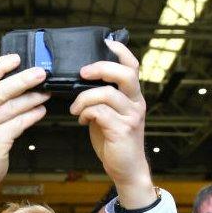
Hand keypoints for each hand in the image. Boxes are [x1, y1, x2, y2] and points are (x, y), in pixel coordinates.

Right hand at [0, 55, 49, 212]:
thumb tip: (12, 83)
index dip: (0, 66)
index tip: (17, 58)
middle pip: (0, 90)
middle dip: (24, 79)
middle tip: (41, 74)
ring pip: (12, 107)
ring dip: (32, 98)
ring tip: (45, 93)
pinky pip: (18, 123)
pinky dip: (32, 116)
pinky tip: (40, 111)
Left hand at [70, 40, 154, 208]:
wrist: (127, 170)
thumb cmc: (115, 141)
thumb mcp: (109, 114)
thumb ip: (101, 98)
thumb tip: (79, 82)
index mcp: (134, 95)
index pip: (132, 65)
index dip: (119, 51)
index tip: (103, 42)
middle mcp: (136, 102)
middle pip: (125, 73)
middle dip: (101, 67)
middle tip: (82, 73)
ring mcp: (131, 116)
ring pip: (107, 93)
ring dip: (84, 98)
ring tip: (75, 108)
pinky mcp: (123, 130)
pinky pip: (100, 112)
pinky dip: (86, 113)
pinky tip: (81, 120)